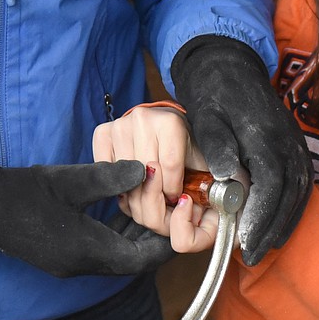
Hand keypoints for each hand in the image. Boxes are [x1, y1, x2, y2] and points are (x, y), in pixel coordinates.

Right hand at [0, 160, 174, 277]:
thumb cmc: (25, 193)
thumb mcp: (72, 180)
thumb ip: (111, 176)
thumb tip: (147, 169)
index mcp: (89, 250)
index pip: (142, 259)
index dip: (165, 242)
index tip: (177, 220)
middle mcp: (83, 265)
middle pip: (132, 262)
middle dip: (153, 238)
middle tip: (167, 211)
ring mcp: (72, 264)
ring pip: (116, 257)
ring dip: (134, 236)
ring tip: (149, 206)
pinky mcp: (63, 257)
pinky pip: (100, 251)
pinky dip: (115, 235)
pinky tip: (120, 210)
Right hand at [93, 106, 210, 245]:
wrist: (171, 131)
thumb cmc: (189, 152)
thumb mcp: (208, 165)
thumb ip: (214, 184)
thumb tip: (199, 201)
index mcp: (171, 122)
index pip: (168, 168)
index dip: (173, 190)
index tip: (178, 196)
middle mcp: (143, 118)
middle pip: (144, 174)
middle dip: (155, 196)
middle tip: (163, 199)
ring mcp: (121, 124)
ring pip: (124, 176)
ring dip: (137, 191)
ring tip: (150, 189)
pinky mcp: (103, 132)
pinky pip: (106, 169)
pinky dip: (118, 182)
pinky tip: (132, 181)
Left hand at [171, 36, 311, 265]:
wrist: (231, 67)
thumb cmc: (214, 95)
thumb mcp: (206, 116)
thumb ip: (216, 145)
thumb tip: (226, 176)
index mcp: (266, 136)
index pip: (271, 184)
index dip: (260, 216)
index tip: (244, 240)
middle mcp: (288, 143)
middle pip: (289, 195)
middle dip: (270, 228)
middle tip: (252, 255)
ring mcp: (297, 145)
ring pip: (299, 193)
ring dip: (282, 223)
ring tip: (262, 248)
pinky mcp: (297, 149)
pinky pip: (300, 186)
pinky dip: (290, 210)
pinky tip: (275, 229)